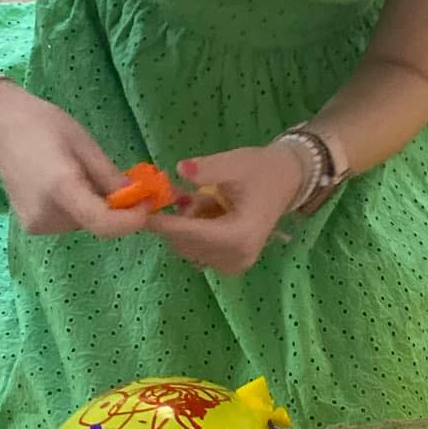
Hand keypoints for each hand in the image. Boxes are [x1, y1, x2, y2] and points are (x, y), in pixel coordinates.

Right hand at [0, 79, 145, 237]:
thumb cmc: (43, 125)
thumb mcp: (84, 144)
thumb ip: (110, 177)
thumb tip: (138, 199)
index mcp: (60, 189)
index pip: (104, 224)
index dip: (131, 220)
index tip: (147, 205)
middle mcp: (46, 215)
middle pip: (96, 224)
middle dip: (114, 208)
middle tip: (116, 179)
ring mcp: (36, 224)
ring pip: (84, 223)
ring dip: (94, 206)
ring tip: (81, 174)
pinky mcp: (32, 226)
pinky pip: (68, 221)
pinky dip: (78, 208)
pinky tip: (64, 183)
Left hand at [150, 144, 301, 275]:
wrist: (287, 181)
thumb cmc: (261, 170)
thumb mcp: (235, 164)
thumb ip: (206, 169)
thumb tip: (180, 169)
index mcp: (240, 236)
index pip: (192, 234)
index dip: (164, 223)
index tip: (141, 212)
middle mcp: (237, 257)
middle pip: (186, 245)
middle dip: (174, 221)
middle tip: (177, 193)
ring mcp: (233, 265)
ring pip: (189, 249)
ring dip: (184, 226)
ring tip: (201, 200)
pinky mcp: (230, 264)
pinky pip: (197, 251)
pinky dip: (193, 233)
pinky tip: (205, 213)